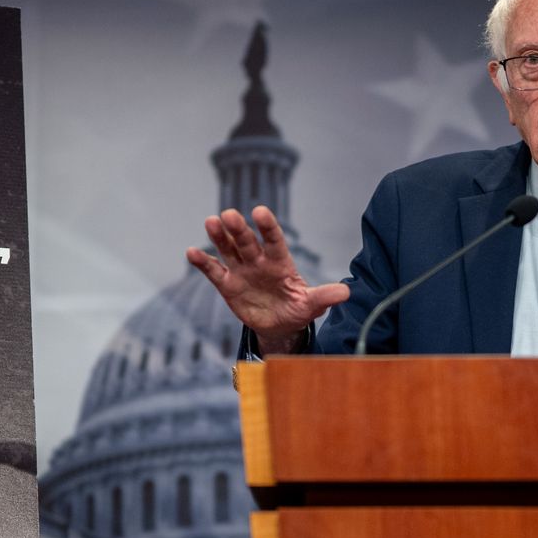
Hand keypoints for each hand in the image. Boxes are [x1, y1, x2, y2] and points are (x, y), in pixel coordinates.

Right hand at [186, 206, 348, 353]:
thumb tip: (346, 293)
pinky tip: (191, 252)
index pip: (273, 240)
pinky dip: (203, 262)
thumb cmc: (297, 309)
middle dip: (238, 229)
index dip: (267, 227)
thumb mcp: (312, 305)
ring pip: (228, 249)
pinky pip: (214, 271)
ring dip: (219, 236)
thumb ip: (324, 297)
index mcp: (280, 261)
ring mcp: (242, 270)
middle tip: (228, 215)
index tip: (259, 211)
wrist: (278, 325)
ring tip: (210, 222)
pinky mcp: (228, 284)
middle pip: (247, 241)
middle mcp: (259, 260)